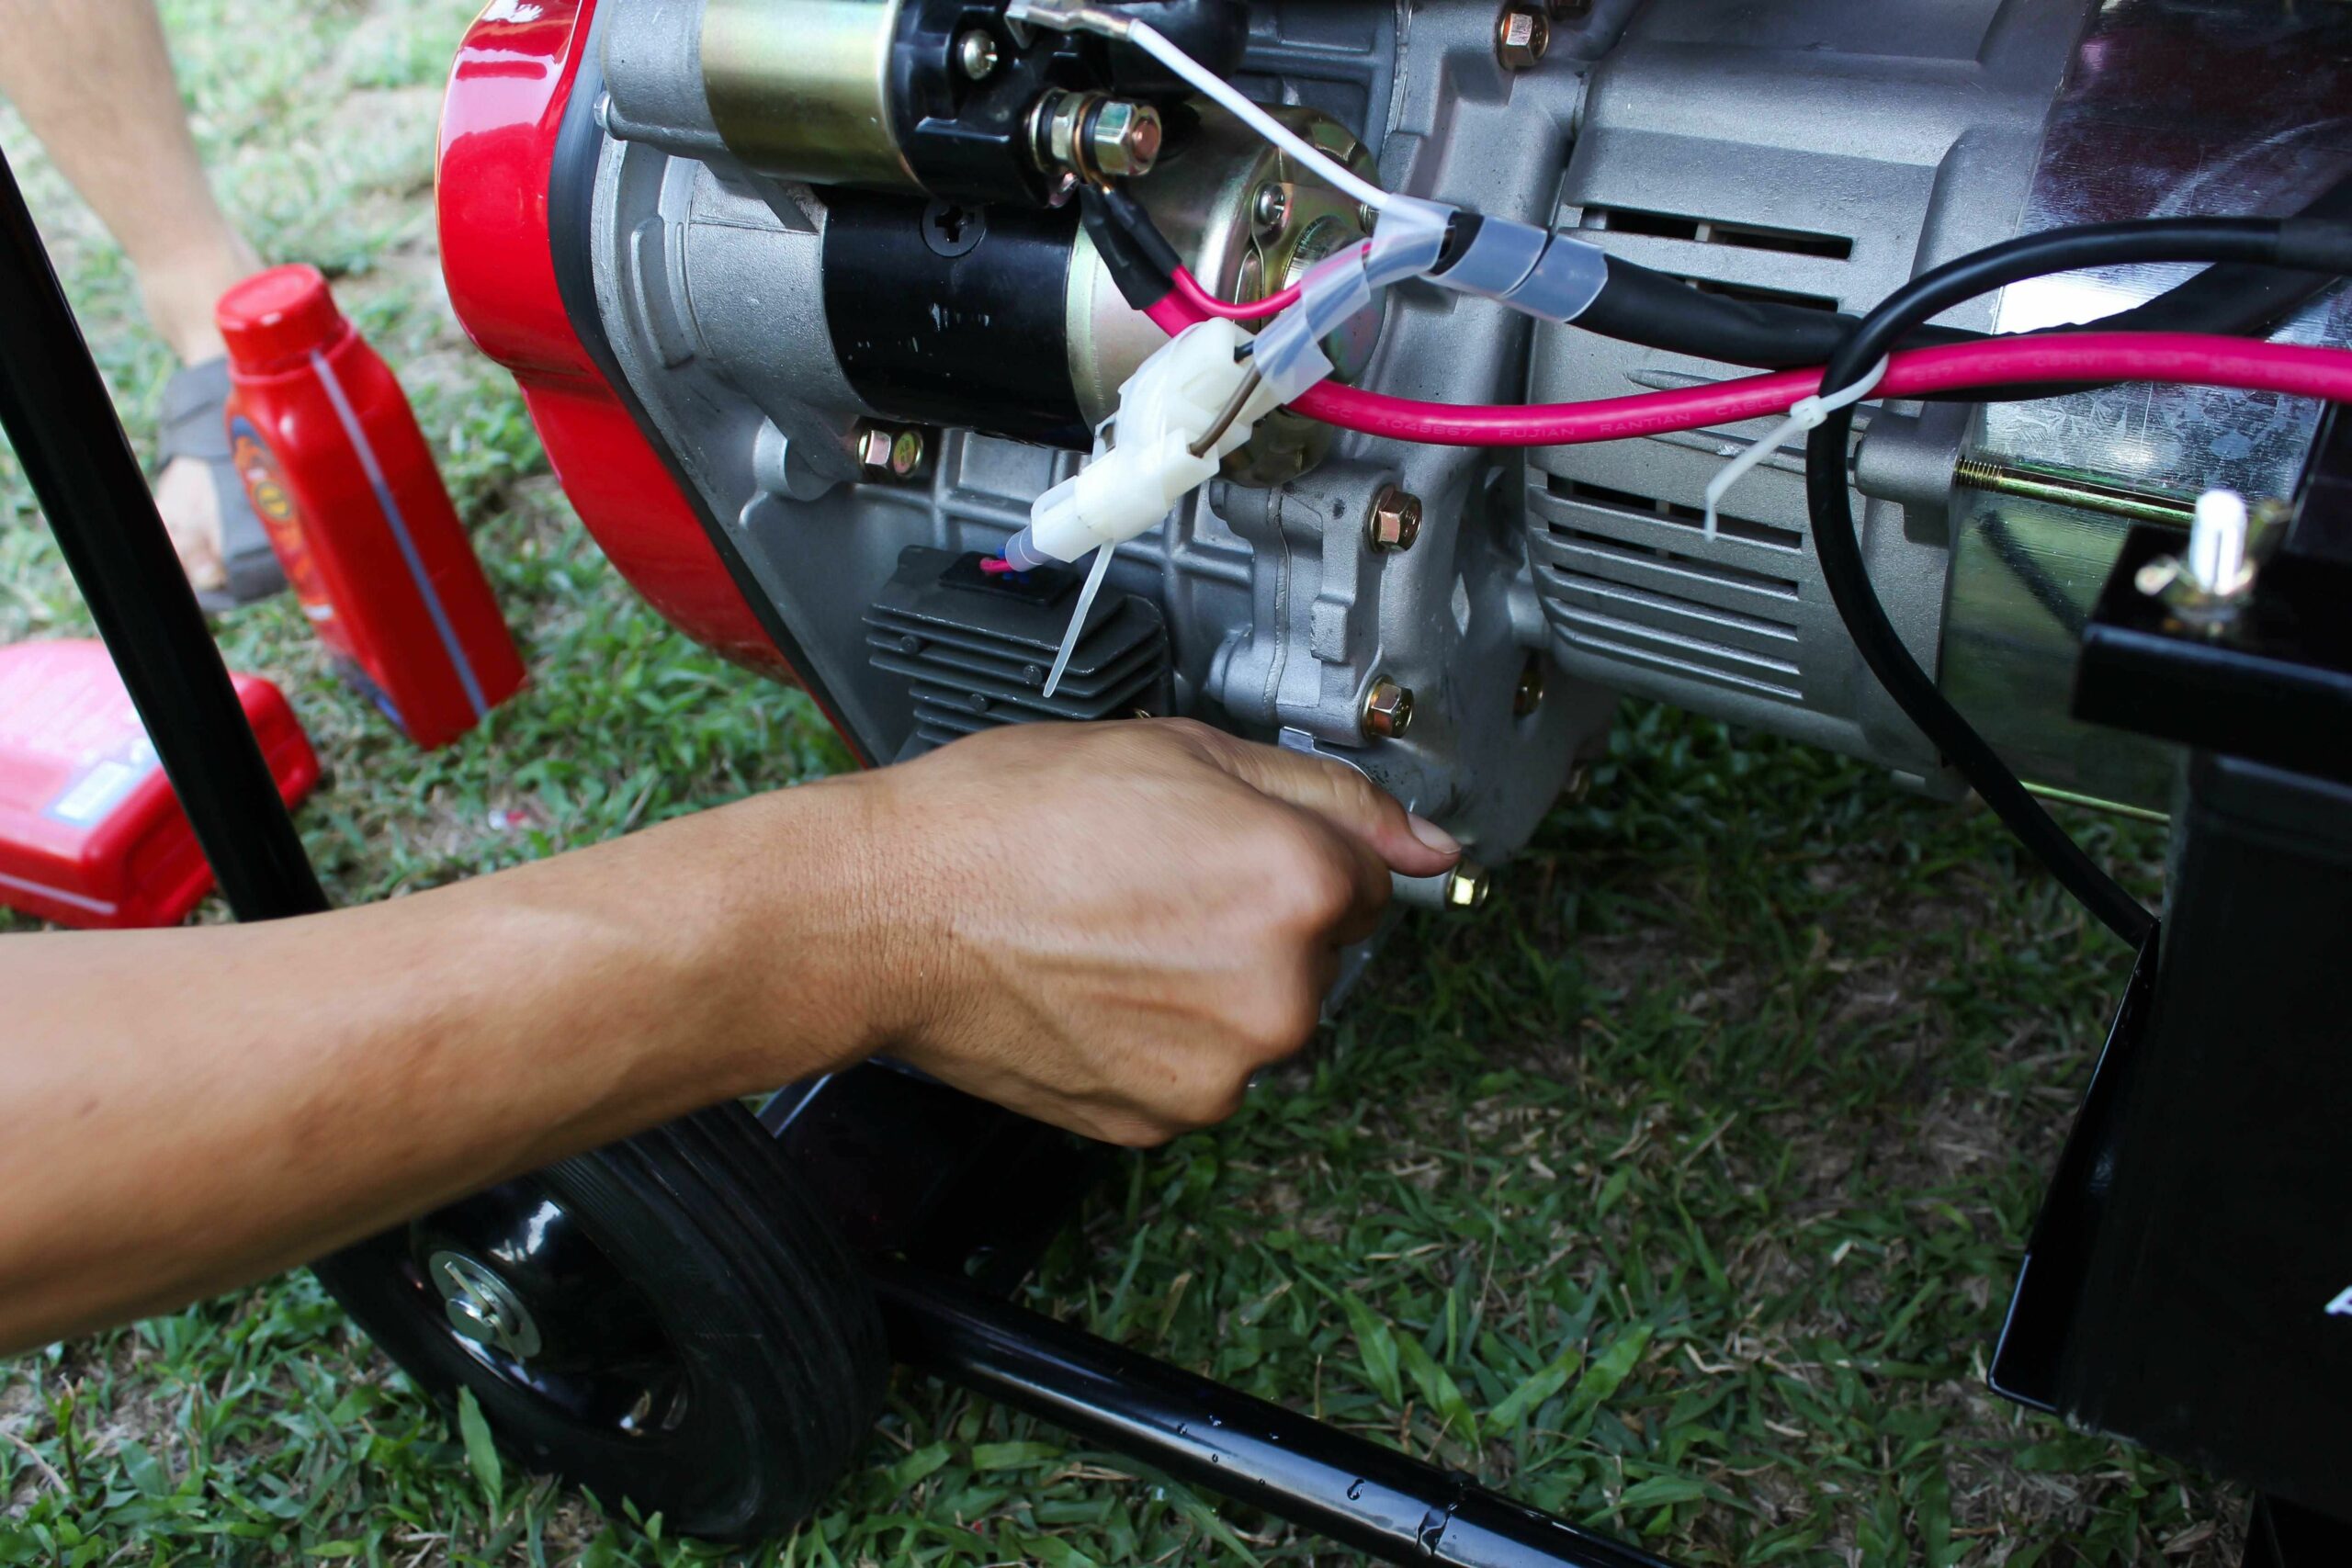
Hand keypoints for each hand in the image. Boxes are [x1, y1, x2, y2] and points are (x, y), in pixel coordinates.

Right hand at [851, 719, 1460, 1144]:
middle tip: (1150, 879)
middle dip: (1256, 918)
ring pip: (1255, 1017)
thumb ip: (1326, 794)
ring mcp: (1223, 1070)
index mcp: (1300, 885)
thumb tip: (1428, 840)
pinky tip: (1093, 986)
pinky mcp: (1164, 1120)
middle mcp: (1281, 992)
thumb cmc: (1012, 819)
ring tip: (1109, 932)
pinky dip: (1159, 1037)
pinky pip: (1195, 1070)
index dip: (1291, 847)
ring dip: (1209, 983)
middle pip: (1317, 952)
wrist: (890, 911)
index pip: (1369, 875)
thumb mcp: (1182, 750)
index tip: (1224, 843)